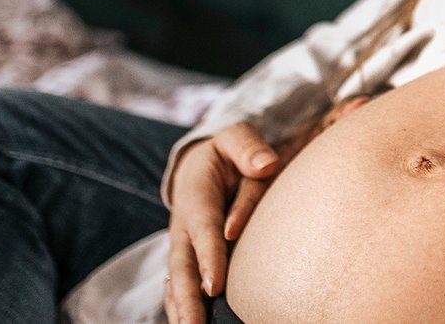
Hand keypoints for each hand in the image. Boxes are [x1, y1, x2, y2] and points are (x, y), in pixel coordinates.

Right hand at [163, 97, 370, 323]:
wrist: (200, 164)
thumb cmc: (227, 152)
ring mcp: (181, 247)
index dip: (208, 257)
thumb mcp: (236, 137)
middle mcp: (183, 227)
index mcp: (196, 196)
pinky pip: (179, 287)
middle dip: (187, 297)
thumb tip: (267, 164)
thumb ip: (248, 148)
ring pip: (177, 282)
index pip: (203, 230)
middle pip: (181, 265)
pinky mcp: (186, 260)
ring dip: (181, 309)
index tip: (213, 286)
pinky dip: (181, 308)